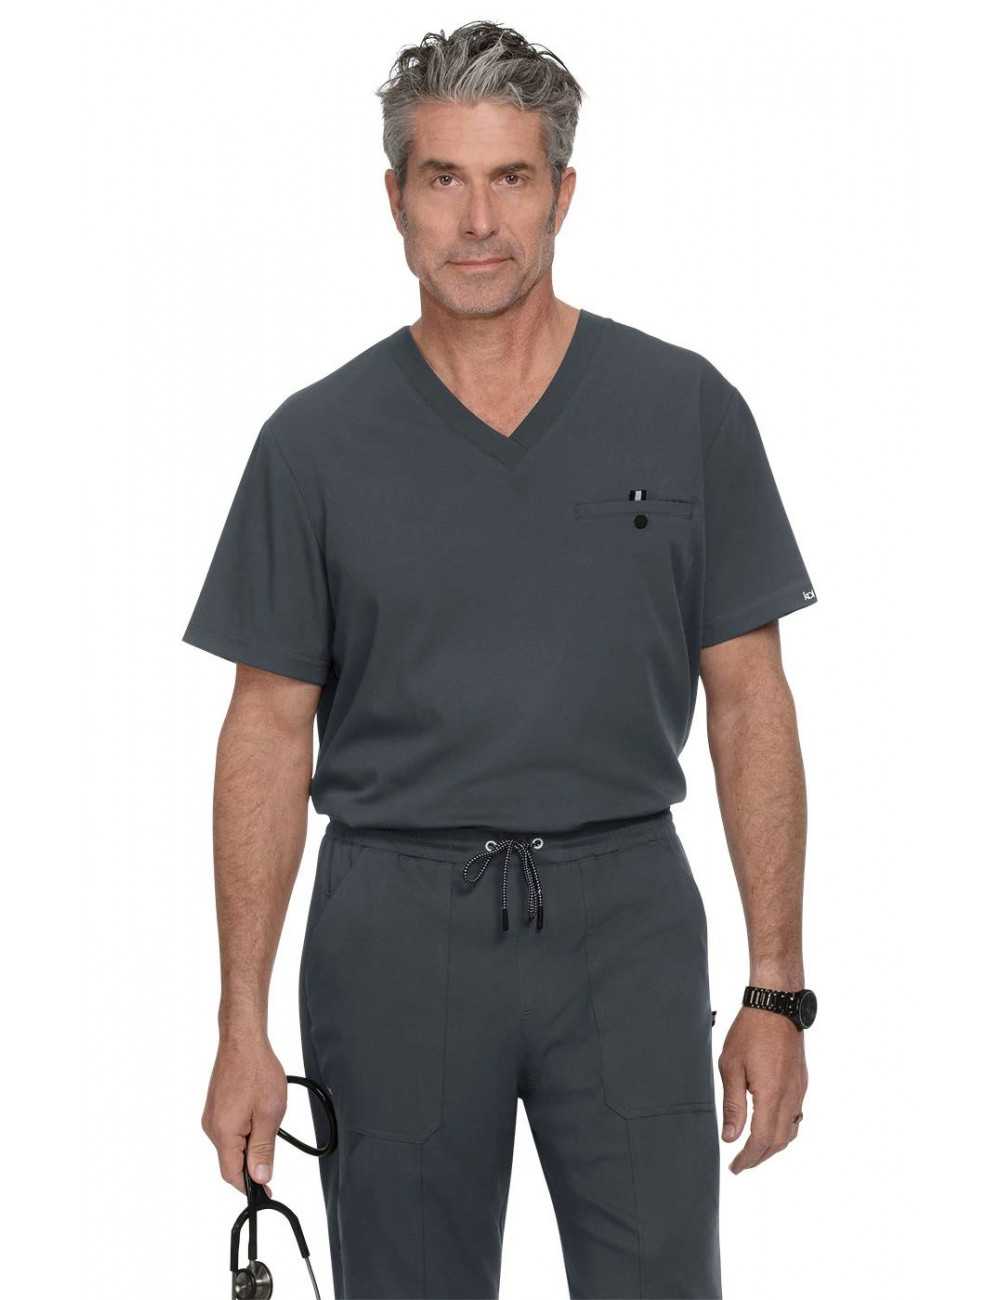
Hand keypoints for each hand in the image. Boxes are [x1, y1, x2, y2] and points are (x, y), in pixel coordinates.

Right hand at [201, 1032, 287, 1195]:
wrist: (243, 1040)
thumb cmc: (257, 1071)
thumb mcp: (269, 1114)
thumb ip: (263, 1149)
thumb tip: (260, 1178)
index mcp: (224, 1133)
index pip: (232, 1175)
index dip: (249, 1188)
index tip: (266, 1193)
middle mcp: (212, 1128)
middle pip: (231, 1161)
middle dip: (252, 1162)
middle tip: (274, 1149)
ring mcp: (212, 1117)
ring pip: (231, 1145)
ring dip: (249, 1143)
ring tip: (268, 1121)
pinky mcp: (216, 1107)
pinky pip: (229, 1130)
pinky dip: (244, 1130)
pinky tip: (257, 1114)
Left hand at [718, 1006, 807, 1173]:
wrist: (776, 1005)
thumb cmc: (750, 1031)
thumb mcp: (731, 1066)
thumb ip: (732, 1105)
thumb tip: (730, 1137)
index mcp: (770, 1095)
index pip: (761, 1140)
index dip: (748, 1158)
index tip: (735, 1168)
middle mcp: (790, 1097)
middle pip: (778, 1141)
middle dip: (759, 1157)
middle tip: (741, 1164)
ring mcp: (799, 1090)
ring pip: (790, 1131)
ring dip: (773, 1145)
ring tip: (753, 1150)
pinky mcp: (801, 1082)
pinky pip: (796, 1115)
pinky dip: (783, 1129)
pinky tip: (770, 1126)